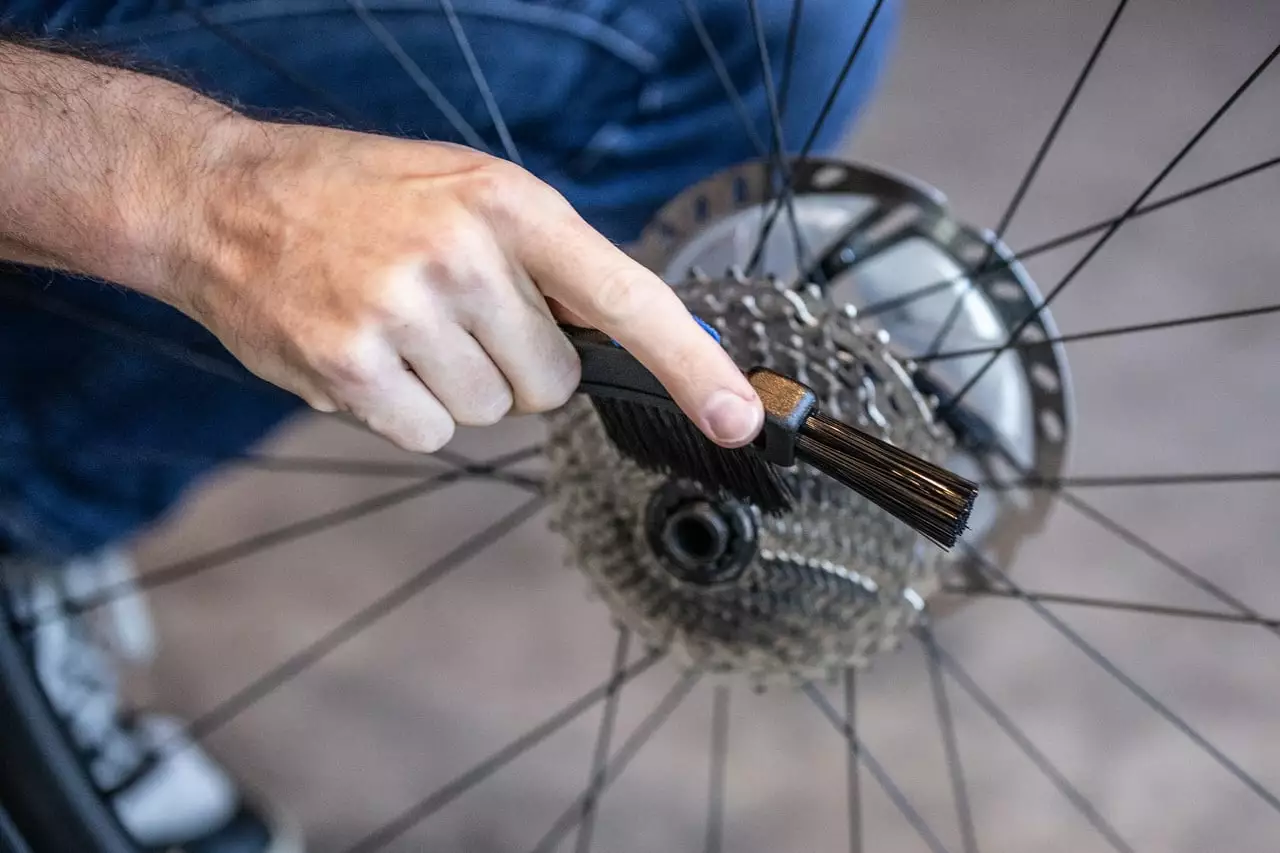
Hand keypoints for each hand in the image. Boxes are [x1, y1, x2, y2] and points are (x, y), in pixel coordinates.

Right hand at [164, 121, 763, 452]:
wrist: (222, 198)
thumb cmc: (357, 197)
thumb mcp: (466, 192)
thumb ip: (548, 262)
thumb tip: (629, 344)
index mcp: (509, 204)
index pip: (628, 296)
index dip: (692, 365)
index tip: (738, 418)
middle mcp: (464, 254)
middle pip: (552, 383)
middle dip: (512, 364)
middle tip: (448, 312)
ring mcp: (404, 310)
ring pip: (489, 413)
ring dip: (453, 385)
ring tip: (397, 322)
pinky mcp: (351, 364)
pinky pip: (430, 435)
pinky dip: (405, 410)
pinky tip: (367, 354)